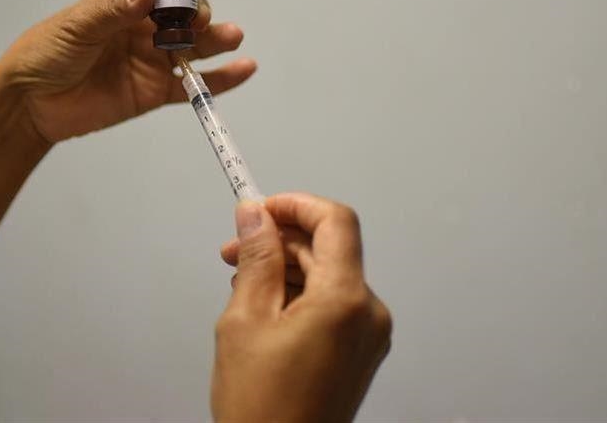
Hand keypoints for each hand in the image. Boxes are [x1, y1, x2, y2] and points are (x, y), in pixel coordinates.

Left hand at [0, 0, 254, 143]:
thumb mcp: (76, 26)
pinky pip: (196, 84)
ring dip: (219, 39)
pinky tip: (244, 69)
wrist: (31, 105)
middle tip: (192, 23)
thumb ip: (114, 7)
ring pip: (198, 44)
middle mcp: (145, 26)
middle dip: (198, 12)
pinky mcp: (157, 90)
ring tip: (232, 36)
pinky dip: (223, 79)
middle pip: (188, 10)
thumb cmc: (44, 56)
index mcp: (125, 0)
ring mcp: (154, 58)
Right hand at [214, 193, 391, 421]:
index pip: (335, 221)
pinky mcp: (361, 349)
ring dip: (289, 268)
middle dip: (282, 241)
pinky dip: (303, 294)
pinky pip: (335, 302)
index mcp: (345, 301)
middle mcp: (369, 314)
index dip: (296, 205)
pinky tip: (268, 306)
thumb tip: (255, 217)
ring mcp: (369, 334)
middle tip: (237, 249)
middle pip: (330, 249)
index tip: (263, 208)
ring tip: (244, 284)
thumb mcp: (246, 321)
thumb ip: (256, 259)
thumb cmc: (263, 411)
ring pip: (330, 275)